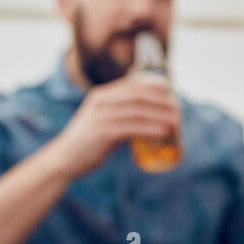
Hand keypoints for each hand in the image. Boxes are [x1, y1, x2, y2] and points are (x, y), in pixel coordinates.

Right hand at [52, 75, 180, 178]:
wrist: (65, 159)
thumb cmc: (88, 143)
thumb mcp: (103, 122)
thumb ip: (120, 117)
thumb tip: (146, 120)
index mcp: (102, 96)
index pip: (131, 84)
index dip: (153, 84)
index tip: (170, 90)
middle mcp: (102, 102)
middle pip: (138, 95)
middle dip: (160, 100)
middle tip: (177, 109)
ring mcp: (102, 116)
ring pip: (137, 111)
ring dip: (160, 115)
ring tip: (176, 122)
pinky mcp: (103, 133)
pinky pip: (132, 127)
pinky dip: (150, 129)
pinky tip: (163, 132)